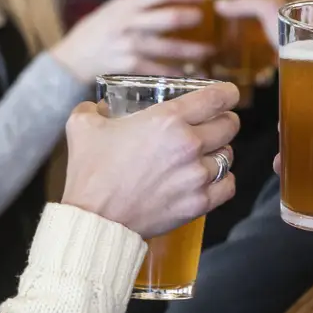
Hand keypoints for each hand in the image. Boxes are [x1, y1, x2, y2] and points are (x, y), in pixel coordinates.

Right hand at [50, 0, 213, 81]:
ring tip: (208, 51)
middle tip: (205, 21)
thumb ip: (141, 3)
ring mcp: (130, 46)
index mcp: (127, 3)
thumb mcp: (114, 7)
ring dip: (194, 50)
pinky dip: (177, 72)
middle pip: (170, 17)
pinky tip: (188, 73)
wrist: (73, 58)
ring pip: (171, 48)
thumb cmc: (98, 30)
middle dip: (193, 19)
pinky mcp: (130, 67)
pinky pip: (161, 70)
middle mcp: (129, 23)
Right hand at [62, 82, 240, 237]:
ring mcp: (197, 176)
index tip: (227, 94)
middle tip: (214, 123)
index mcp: (167, 119)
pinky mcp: (198, 203)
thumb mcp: (82, 127)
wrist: (95, 219)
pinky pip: (227, 186)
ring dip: (220, 151)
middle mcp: (189, 144)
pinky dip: (222, 180)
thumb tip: (98, 107)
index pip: (216, 97)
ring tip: (208, 153)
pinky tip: (211, 178)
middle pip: (229, 125)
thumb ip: (93, 109)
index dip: (227, 92)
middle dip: (225, 120)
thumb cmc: (91, 173)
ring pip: (228, 155)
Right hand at [214, 0, 312, 56]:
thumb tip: (220, 4)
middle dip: (278, 6)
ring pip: (299, 31)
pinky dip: (284, 55)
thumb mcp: (270, 11)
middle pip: (297, 7)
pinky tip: (270, 60)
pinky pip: (299, 54)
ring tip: (259, 33)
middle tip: (255, 8)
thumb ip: (246, 5)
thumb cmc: (307, 35)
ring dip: (282, 31)